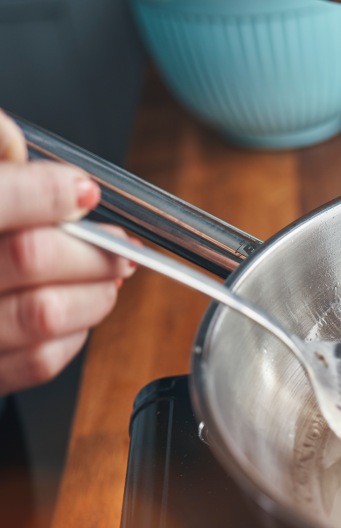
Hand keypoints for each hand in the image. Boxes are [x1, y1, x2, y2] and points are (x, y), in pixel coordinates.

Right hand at [0, 109, 135, 394]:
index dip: (46, 191)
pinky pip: (38, 361)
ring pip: (43, 313)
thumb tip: (10, 141)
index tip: (82, 190)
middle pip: (30, 256)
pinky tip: (75, 309)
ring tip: (109, 274)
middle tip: (117, 242)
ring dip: (95, 290)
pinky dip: (75, 332)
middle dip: (91, 245)